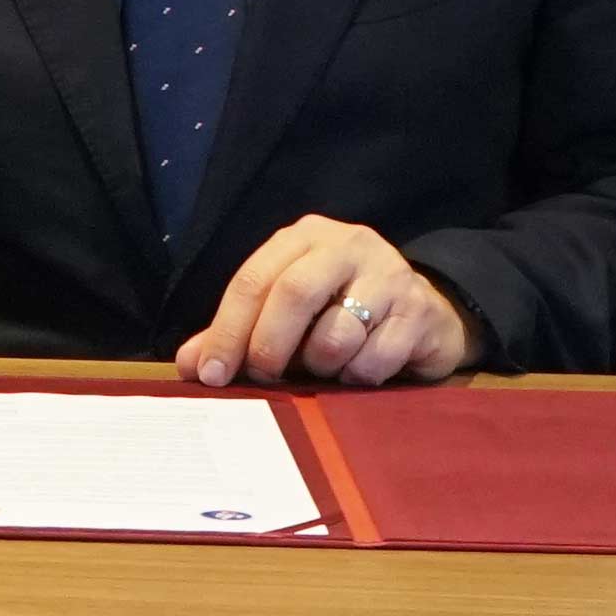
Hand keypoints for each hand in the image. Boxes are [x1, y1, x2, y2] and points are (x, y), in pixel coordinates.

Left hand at [180, 218, 474, 387]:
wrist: (423, 312)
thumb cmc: (341, 310)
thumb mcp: (288, 314)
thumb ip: (239, 334)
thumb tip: (191, 364)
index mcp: (303, 238)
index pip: (253, 279)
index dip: (227, 330)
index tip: (211, 374)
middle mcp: (347, 245)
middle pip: (293, 293)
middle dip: (269, 345)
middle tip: (263, 377)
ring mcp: (389, 275)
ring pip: (337, 333)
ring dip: (321, 365)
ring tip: (324, 368)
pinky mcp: (419, 310)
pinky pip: (376, 358)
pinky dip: (359, 376)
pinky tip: (360, 372)